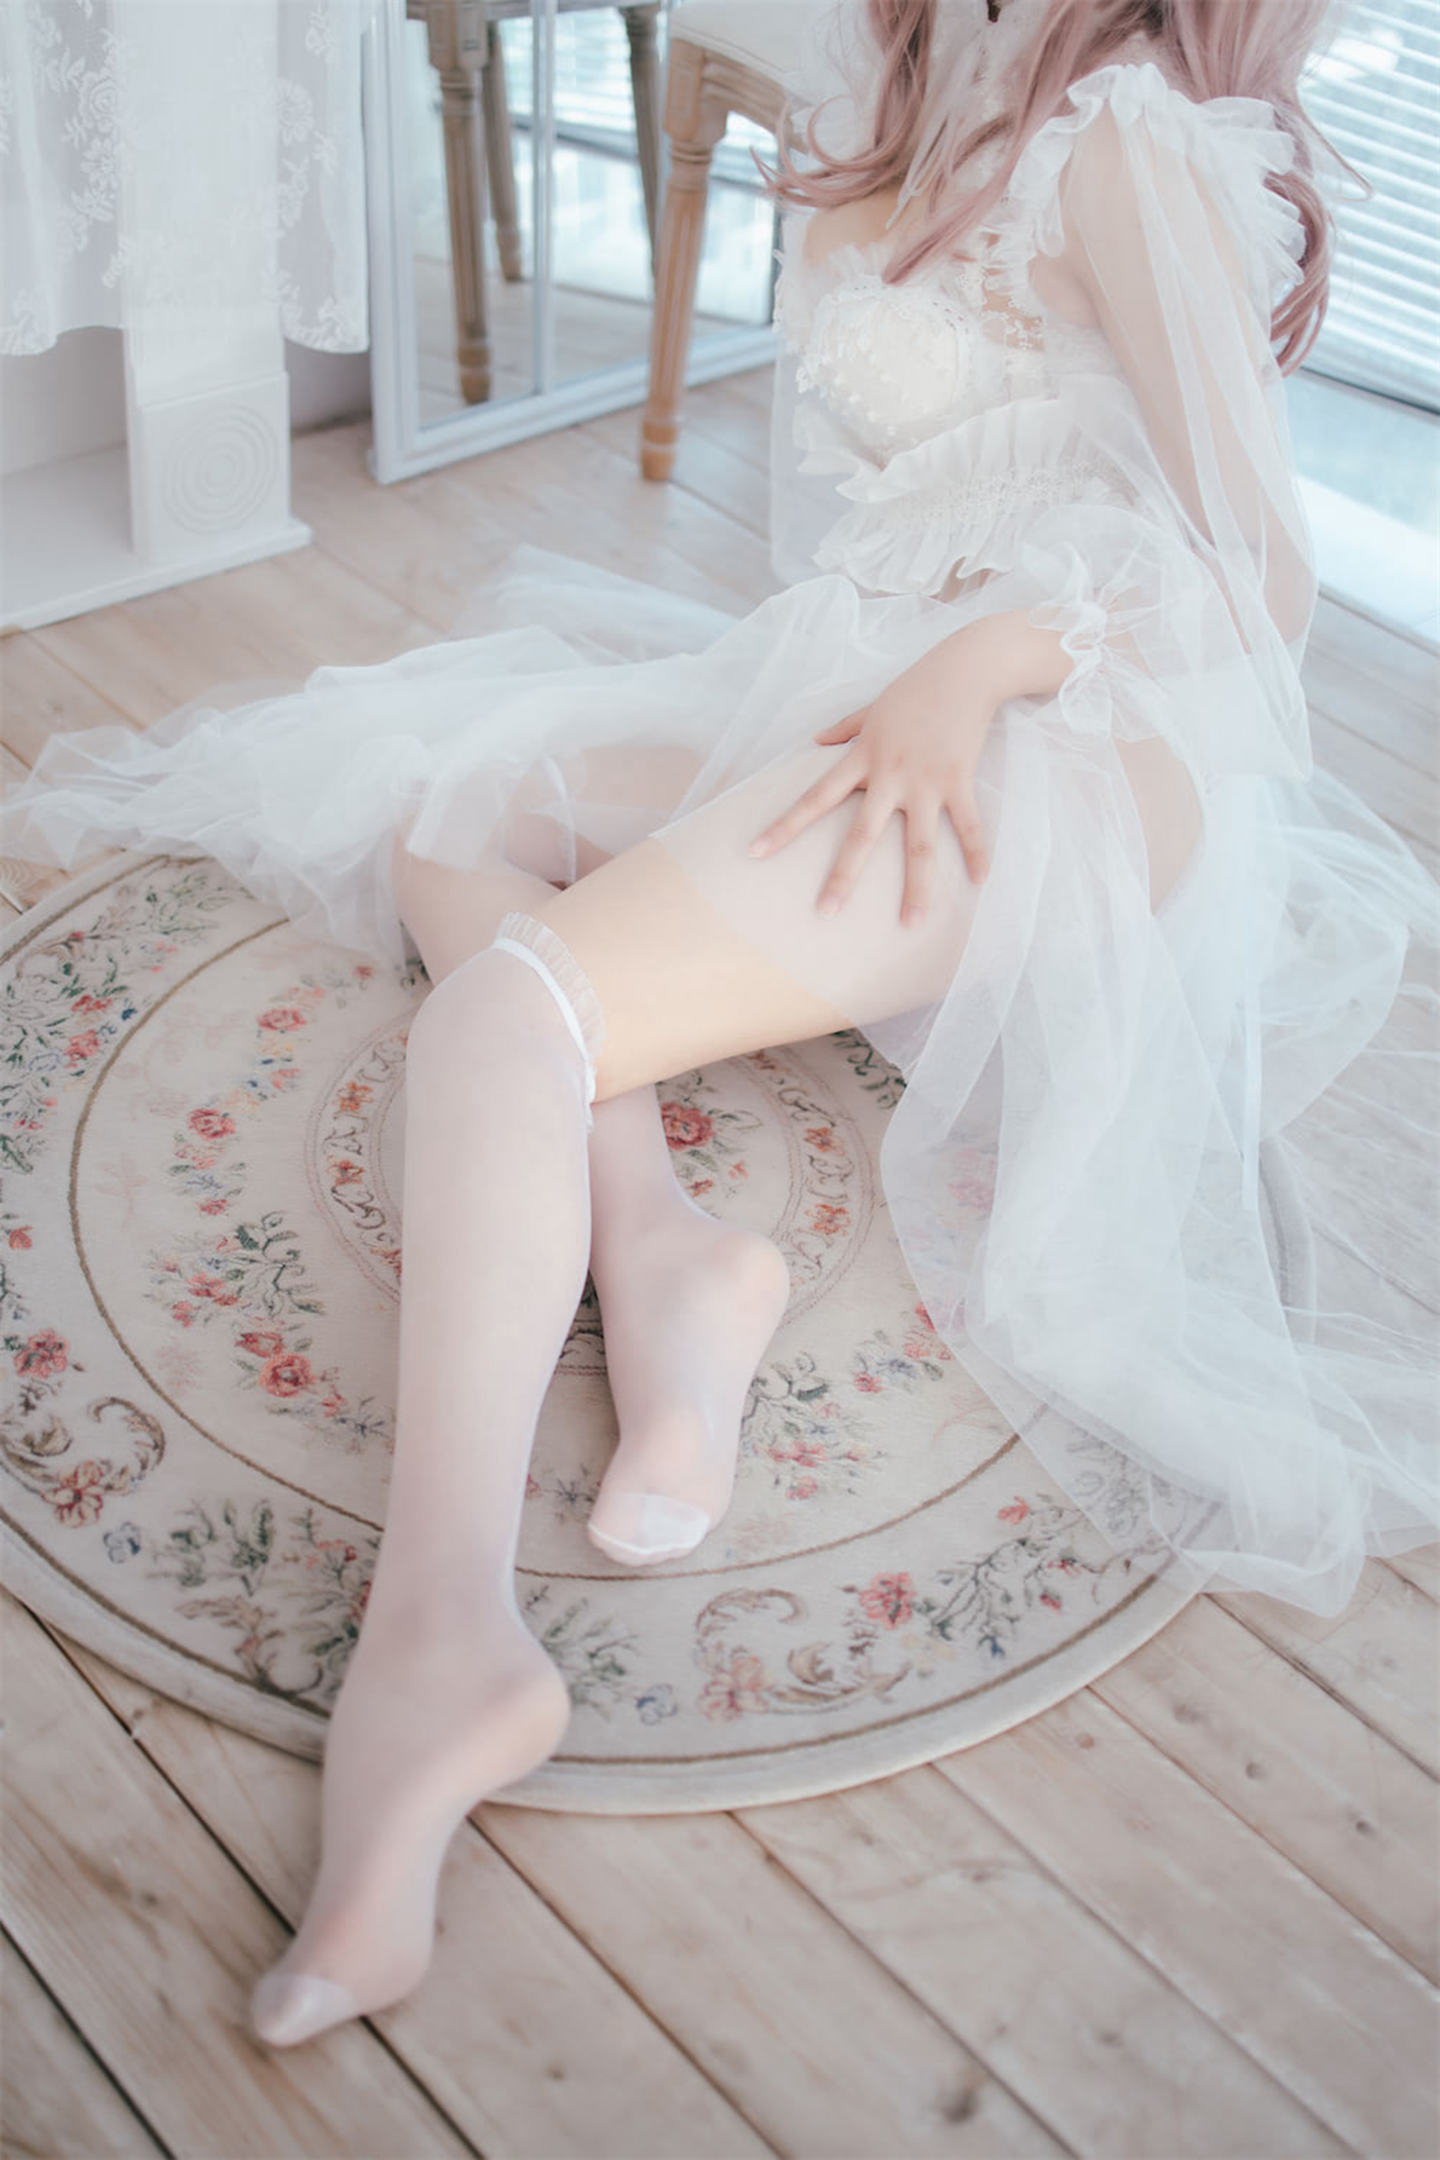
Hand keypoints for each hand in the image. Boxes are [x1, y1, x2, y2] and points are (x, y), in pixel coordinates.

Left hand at [747, 641, 999, 925]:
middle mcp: (890, 775)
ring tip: (911, 923)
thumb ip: (843, 728)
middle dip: (843, 876)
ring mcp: (926, 782)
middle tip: (825, 913)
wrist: (965, 668)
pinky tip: (978, 883)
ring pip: (918, 845)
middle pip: (861, 835)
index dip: (784, 826)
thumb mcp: (871, 707)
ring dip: (916, 887)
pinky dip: (975, 853)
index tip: (755, 851)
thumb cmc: (916, 686)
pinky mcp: (959, 780)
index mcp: (862, 758)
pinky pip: (968, 824)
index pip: (815, 798)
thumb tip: (816, 742)